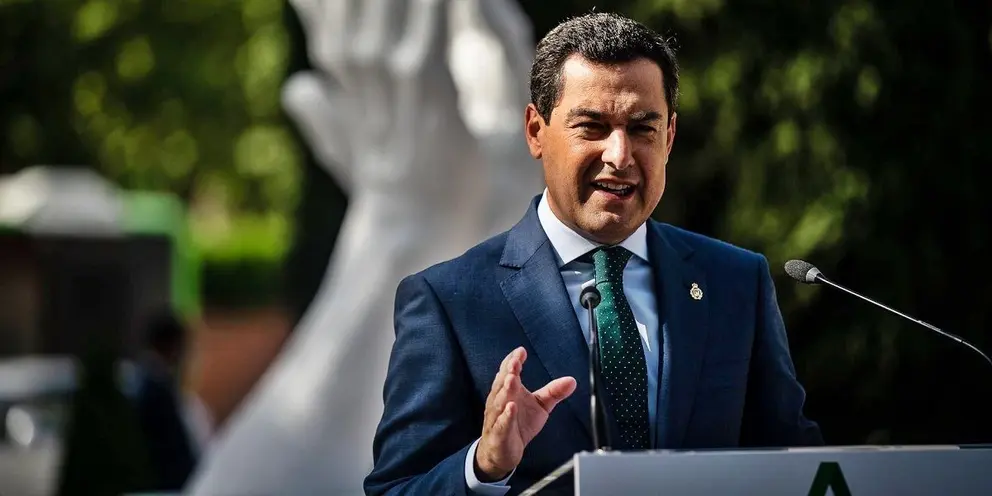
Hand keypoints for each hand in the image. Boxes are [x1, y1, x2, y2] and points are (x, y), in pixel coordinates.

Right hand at [475, 347, 576, 480]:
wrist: (502, 451)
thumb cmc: (518, 424)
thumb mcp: (540, 406)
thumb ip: (553, 392)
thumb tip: (571, 380)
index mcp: (509, 391)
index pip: (508, 371)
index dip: (513, 360)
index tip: (521, 351)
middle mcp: (500, 401)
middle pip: (502, 383)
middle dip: (508, 371)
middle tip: (515, 362)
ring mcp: (497, 417)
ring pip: (499, 401)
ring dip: (505, 390)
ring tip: (513, 379)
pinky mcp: (499, 434)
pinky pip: (502, 423)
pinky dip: (506, 416)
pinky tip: (511, 407)